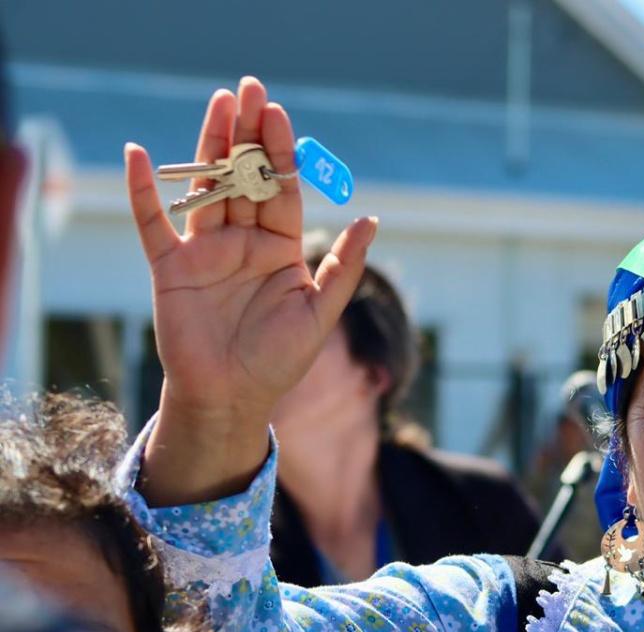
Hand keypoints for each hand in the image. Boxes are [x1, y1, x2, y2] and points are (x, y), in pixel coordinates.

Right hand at [125, 77, 376, 503]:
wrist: (233, 398)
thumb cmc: (281, 360)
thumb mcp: (321, 312)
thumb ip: (345, 266)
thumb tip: (373, 219)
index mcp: (279, 247)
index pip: (279, 188)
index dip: (278, 151)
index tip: (279, 113)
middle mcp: (242, 242)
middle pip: (242, 177)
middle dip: (247, 133)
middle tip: (250, 88)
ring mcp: (204, 252)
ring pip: (205, 187)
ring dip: (208, 145)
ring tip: (218, 103)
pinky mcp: (170, 268)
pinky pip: (153, 223)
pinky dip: (143, 191)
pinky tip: (138, 154)